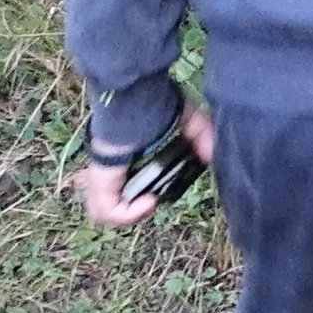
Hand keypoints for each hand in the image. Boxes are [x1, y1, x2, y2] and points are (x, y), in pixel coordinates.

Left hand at [76, 103, 212, 229]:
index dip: (142, 193)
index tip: (161, 188)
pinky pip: (107, 210)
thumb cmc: (156, 103)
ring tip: (149, 204)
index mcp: (126, 154)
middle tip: (154, 199)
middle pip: (113, 200)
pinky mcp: (100, 181)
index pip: (125, 184)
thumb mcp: (188, 119)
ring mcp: (102, 176)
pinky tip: (148, 202)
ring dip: (130, 214)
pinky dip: (128, 214)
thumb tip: (213, 156)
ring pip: (105, 210)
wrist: (133, 98)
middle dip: (135, 207)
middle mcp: (111, 167)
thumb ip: (201, 137)